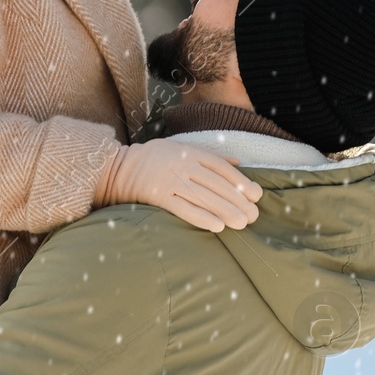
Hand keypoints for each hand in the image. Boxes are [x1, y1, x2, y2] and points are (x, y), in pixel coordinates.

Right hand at [94, 137, 261, 231]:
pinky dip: (201, 218)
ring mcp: (170, 180)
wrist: (118, 168)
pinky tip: (217, 227)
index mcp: (191, 152)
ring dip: (225, 211)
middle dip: (238, 201)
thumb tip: (238, 160)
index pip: (222, 168)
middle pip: (217, 184)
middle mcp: (183, 165)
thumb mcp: (182, 147)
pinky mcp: (158, 196)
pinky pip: (183, 209)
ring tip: (242, 224)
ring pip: (204, 197)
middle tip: (254, 216)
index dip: (241, 181)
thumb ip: (210, 155)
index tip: (256, 195)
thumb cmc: (155, 158)